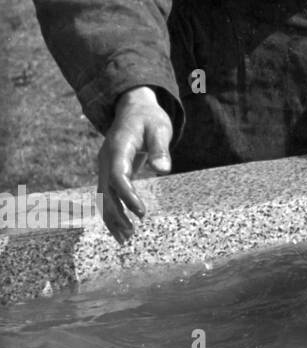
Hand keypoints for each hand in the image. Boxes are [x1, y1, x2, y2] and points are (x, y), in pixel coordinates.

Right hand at [98, 87, 172, 243]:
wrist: (132, 109)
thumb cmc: (149, 117)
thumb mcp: (159, 127)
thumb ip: (160, 148)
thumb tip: (163, 169)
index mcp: (117, 147)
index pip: (118, 176)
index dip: (128, 196)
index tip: (141, 212)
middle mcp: (106, 160)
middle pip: (106, 192)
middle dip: (117, 214)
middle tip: (131, 234)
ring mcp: (104, 167)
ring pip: (103, 197)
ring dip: (112, 219)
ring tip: (125, 239)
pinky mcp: (109, 173)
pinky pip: (107, 195)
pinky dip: (112, 212)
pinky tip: (121, 229)